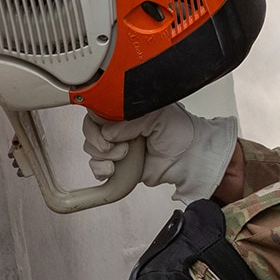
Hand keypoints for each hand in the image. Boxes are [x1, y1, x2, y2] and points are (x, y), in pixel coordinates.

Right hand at [82, 105, 238, 203]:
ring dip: (103, 155)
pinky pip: (97, 167)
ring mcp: (118, 147)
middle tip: (114, 146)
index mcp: (126, 111)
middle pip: (90, 132)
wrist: (188, 159)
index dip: (95, 123)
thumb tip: (107, 132)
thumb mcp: (157, 115)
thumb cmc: (180, 133)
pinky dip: (100, 169)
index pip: (97, 111)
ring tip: (123, 156)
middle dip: (98, 141)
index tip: (104, 132)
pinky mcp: (119, 165)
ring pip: (92, 150)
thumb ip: (130, 120)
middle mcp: (120, 128)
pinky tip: (114, 169)